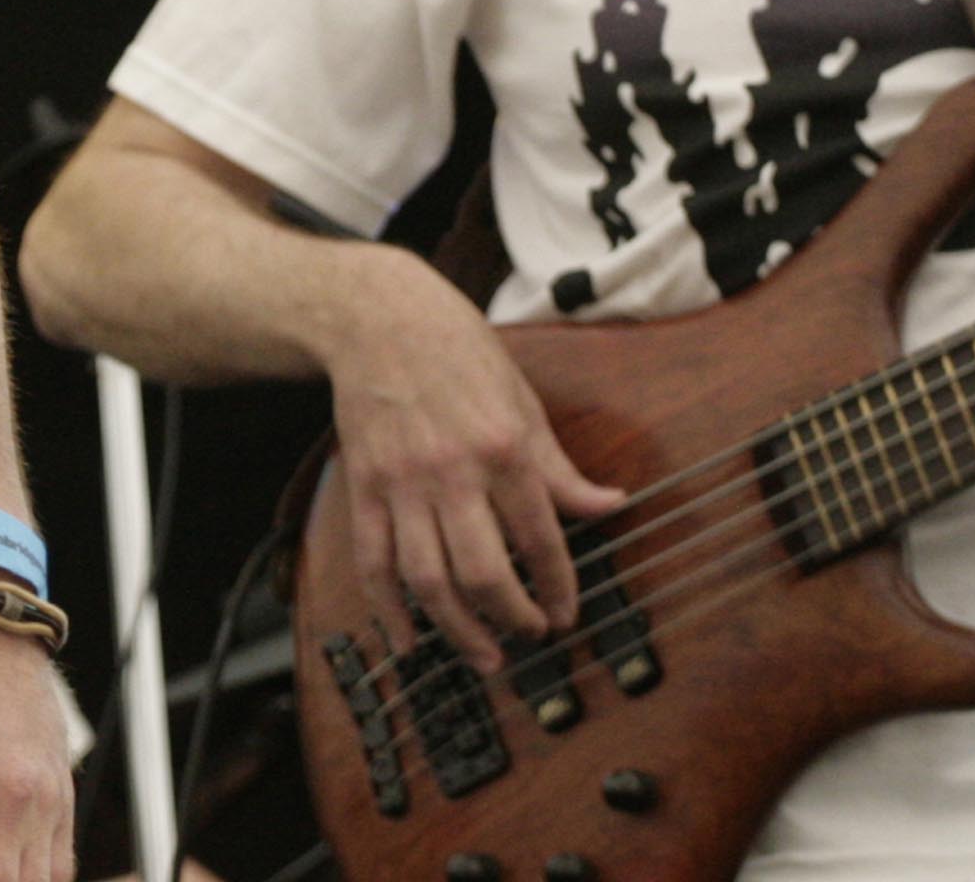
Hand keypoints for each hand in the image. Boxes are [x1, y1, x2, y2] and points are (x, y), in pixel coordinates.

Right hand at [318, 251, 624, 662]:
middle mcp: (452, 472)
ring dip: (458, 630)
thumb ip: (560, 467)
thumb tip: (611, 505)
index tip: (566, 613)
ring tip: (484, 656)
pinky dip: (390, 610)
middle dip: (512, 618)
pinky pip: (373, 564)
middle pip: (483, 572)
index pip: (539, 537)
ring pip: (428, 580)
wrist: (377, 318)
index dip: (558, 586)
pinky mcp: (363, 489)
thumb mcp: (523, 400)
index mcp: (502, 447)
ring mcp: (402, 484)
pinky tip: (411, 639)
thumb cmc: (457, 351)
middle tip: (530, 635)